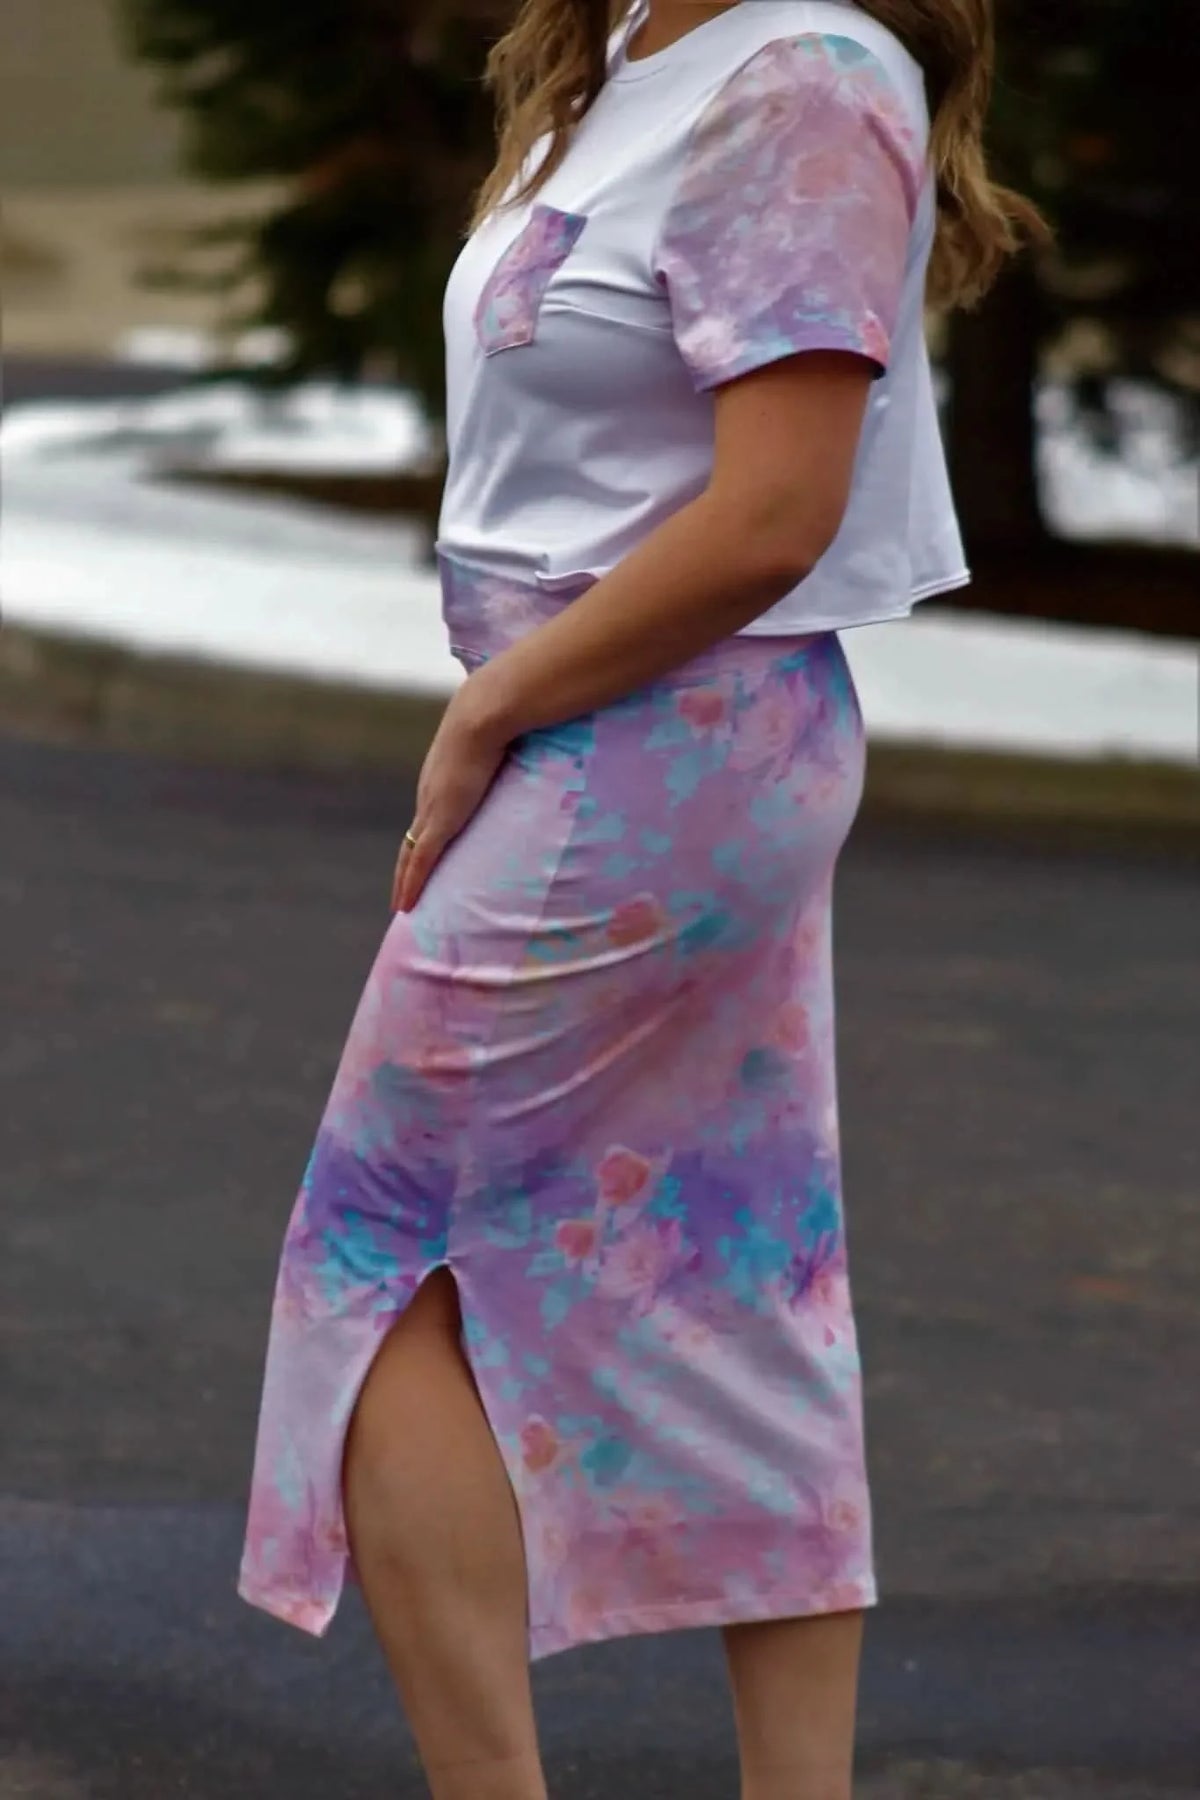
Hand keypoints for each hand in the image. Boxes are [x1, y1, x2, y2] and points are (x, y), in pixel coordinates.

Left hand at [392, 677, 510, 912]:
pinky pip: (420, 861)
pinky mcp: (440, 821)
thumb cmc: (498, 718)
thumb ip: (511, 752)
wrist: (485, 714)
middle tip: (403, 892)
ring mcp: (433, 809)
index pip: (428, 817)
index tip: (420, 858)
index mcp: (441, 778)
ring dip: (404, 882)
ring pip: (410, 855)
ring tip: (402, 905)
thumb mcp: (502, 742)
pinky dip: (411, 884)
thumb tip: (534, 748)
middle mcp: (430, 795)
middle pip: (412, 839)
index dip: (423, 840)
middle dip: (406, 867)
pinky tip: (404, 905)